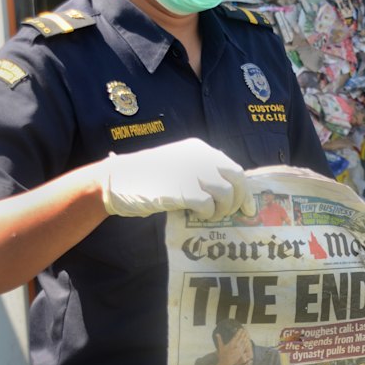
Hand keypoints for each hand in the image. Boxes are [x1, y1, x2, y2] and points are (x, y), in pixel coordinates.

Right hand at [101, 138, 255, 220]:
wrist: (116, 180)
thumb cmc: (147, 178)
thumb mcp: (178, 166)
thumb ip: (201, 173)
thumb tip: (229, 196)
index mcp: (199, 148)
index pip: (233, 168)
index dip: (245, 191)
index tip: (248, 209)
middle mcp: (198, 156)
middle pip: (236, 178)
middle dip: (239, 200)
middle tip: (231, 215)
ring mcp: (189, 171)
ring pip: (226, 193)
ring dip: (222, 210)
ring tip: (210, 216)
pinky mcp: (180, 189)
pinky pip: (207, 205)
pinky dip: (206, 214)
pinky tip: (196, 216)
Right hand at [215, 328, 250, 364]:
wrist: (225, 363)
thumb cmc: (222, 355)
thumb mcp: (220, 347)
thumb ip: (219, 340)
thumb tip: (217, 334)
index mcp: (231, 344)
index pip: (236, 337)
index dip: (239, 332)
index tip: (241, 329)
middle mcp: (235, 347)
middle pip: (241, 339)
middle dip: (243, 334)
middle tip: (245, 329)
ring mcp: (239, 350)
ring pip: (243, 342)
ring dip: (245, 337)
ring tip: (247, 333)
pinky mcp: (241, 353)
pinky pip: (245, 347)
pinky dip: (246, 343)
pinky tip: (248, 340)